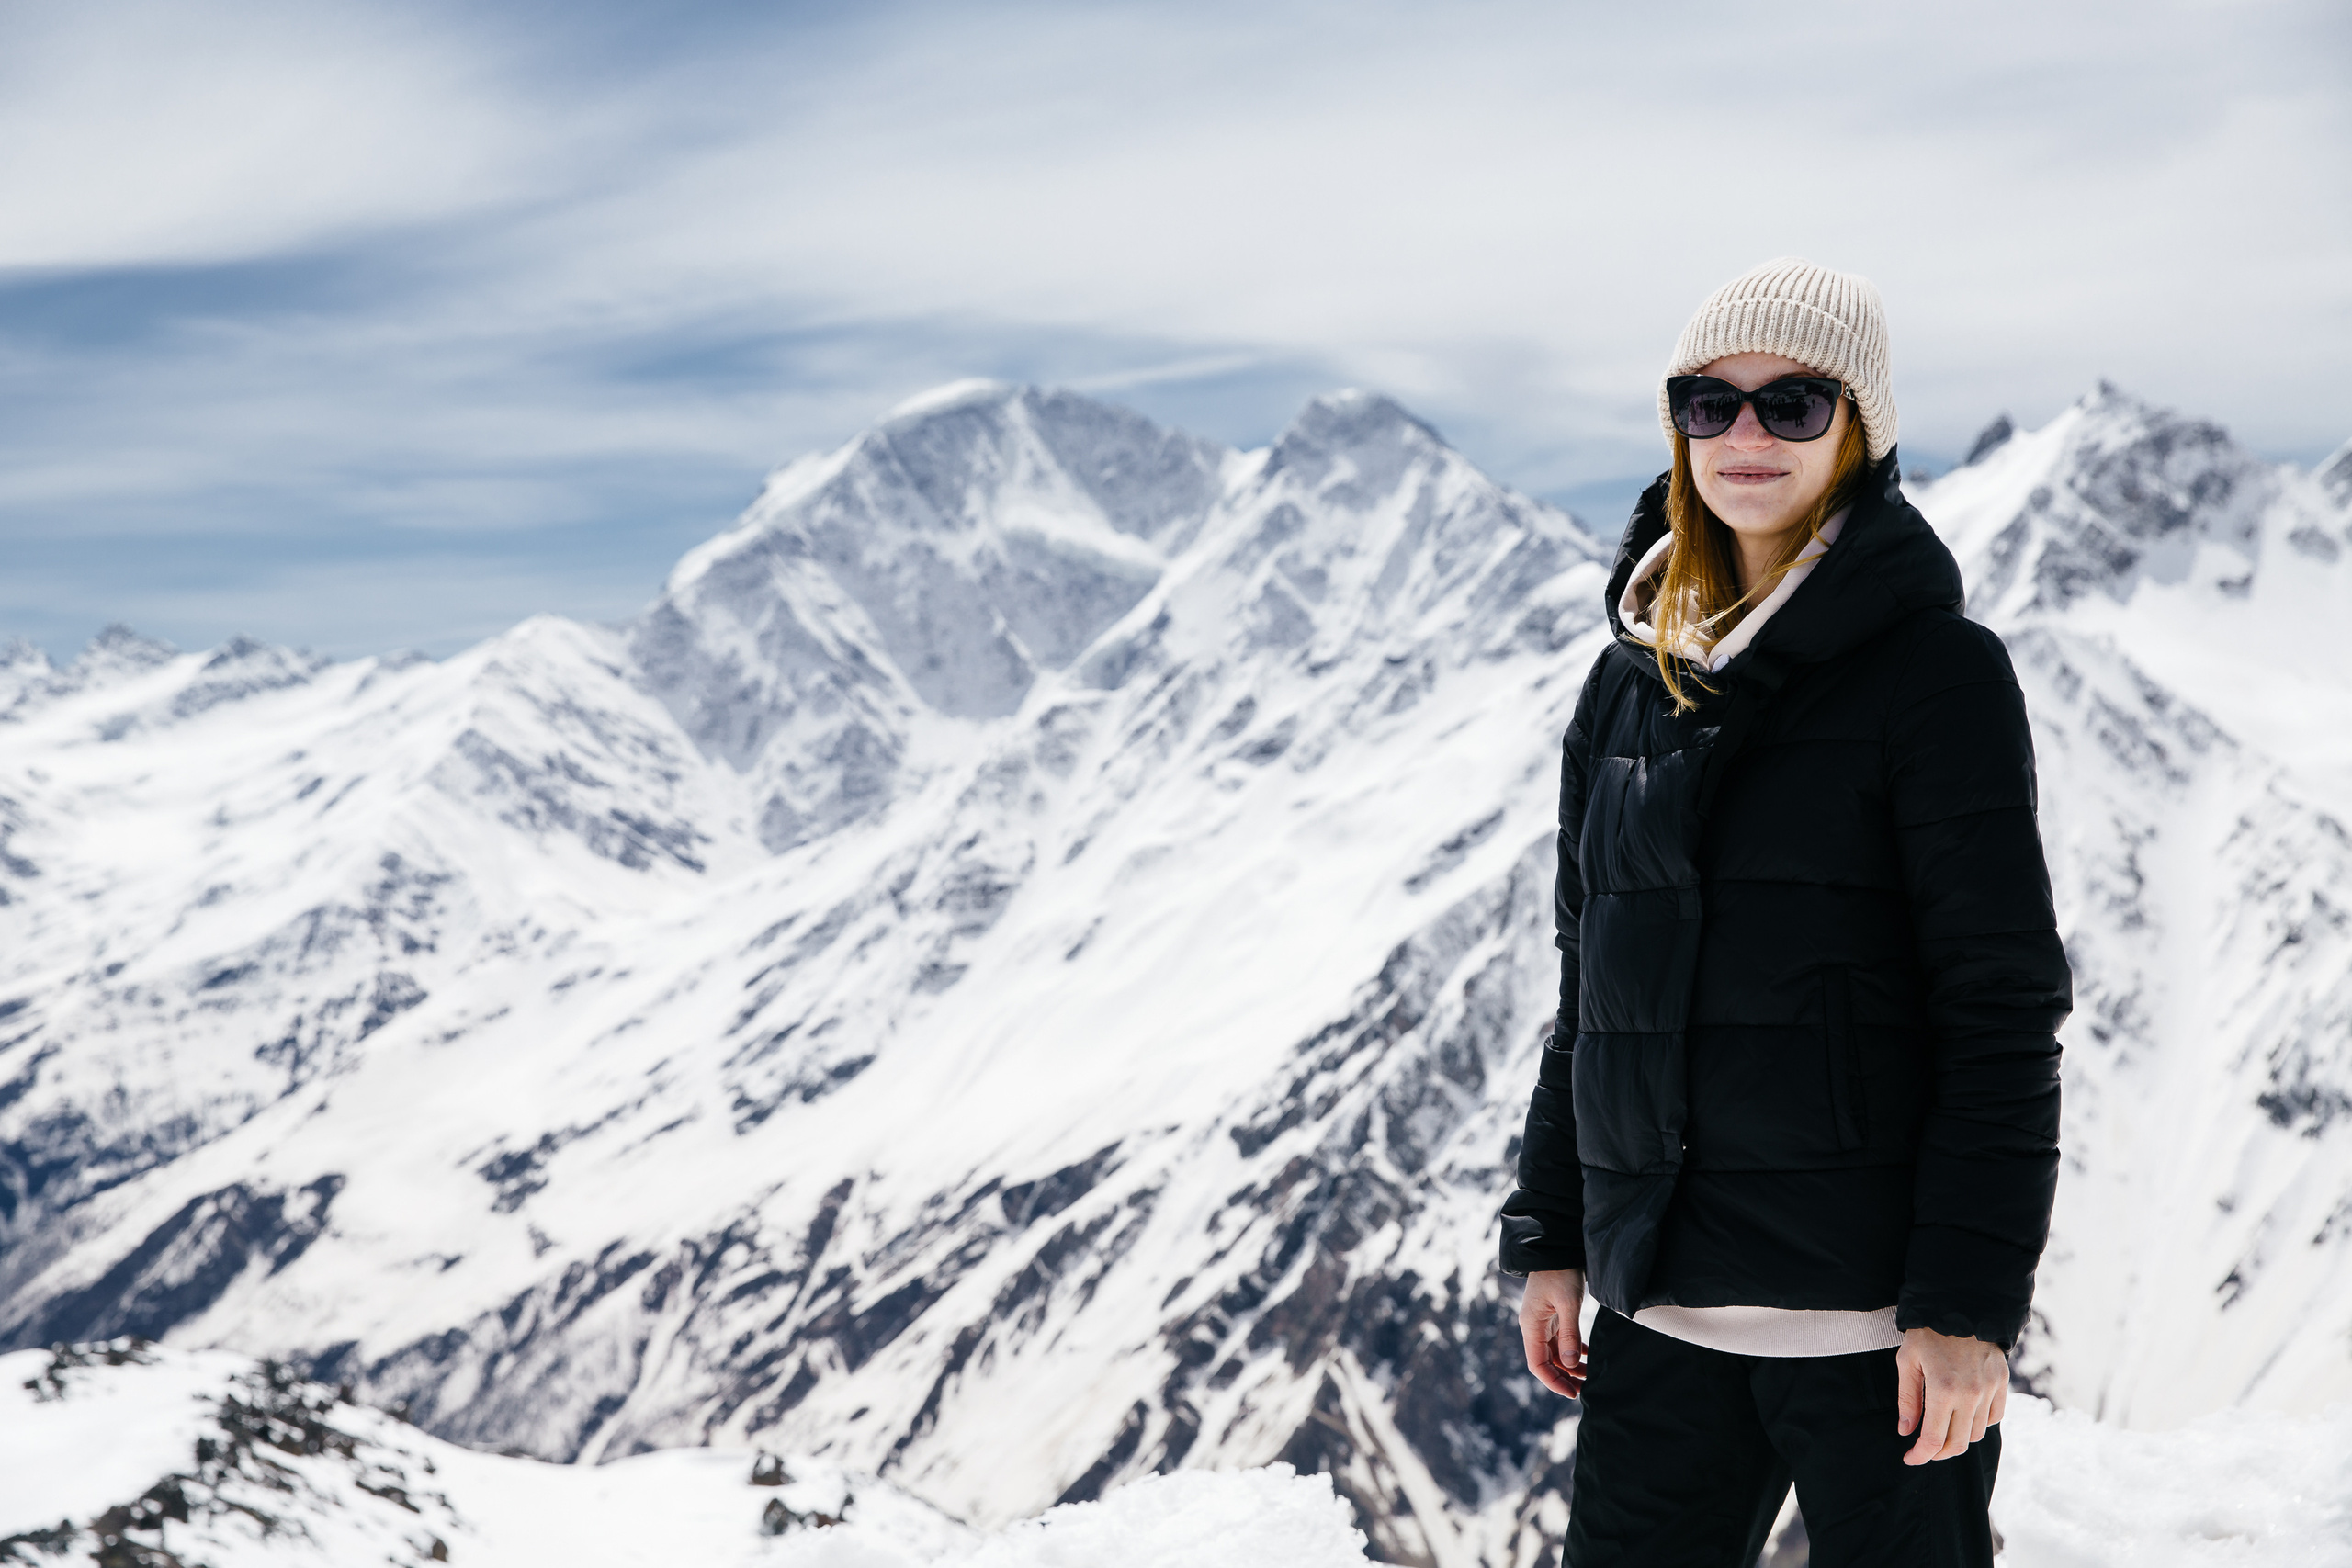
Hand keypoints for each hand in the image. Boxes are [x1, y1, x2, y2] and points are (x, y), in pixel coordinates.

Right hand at [1519, 1269, 1586, 1399]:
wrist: (1557, 1248)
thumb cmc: (1560, 1272)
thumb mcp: (1568, 1303)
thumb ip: (1569, 1334)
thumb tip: (1569, 1364)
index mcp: (1531, 1325)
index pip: (1537, 1364)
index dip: (1553, 1381)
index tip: (1571, 1393)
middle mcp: (1534, 1326)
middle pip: (1546, 1361)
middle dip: (1563, 1377)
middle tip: (1584, 1389)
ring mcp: (1543, 1321)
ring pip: (1555, 1353)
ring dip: (1570, 1365)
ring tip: (1589, 1375)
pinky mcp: (1553, 1315)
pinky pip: (1561, 1341)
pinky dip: (1573, 1350)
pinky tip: (1587, 1355)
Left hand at [1895, 1326, 2007, 1463]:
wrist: (1961, 1305)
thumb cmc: (1928, 1333)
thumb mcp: (1907, 1361)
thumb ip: (1908, 1400)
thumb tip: (1906, 1431)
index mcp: (1943, 1390)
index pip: (1934, 1439)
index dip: (1920, 1455)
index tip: (1910, 1459)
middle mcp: (1971, 1395)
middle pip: (1958, 1444)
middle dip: (1938, 1453)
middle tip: (1924, 1449)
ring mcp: (1990, 1390)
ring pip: (1977, 1434)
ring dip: (1959, 1439)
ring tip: (1943, 1431)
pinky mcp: (2002, 1383)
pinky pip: (1994, 1418)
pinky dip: (1979, 1424)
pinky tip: (1964, 1416)